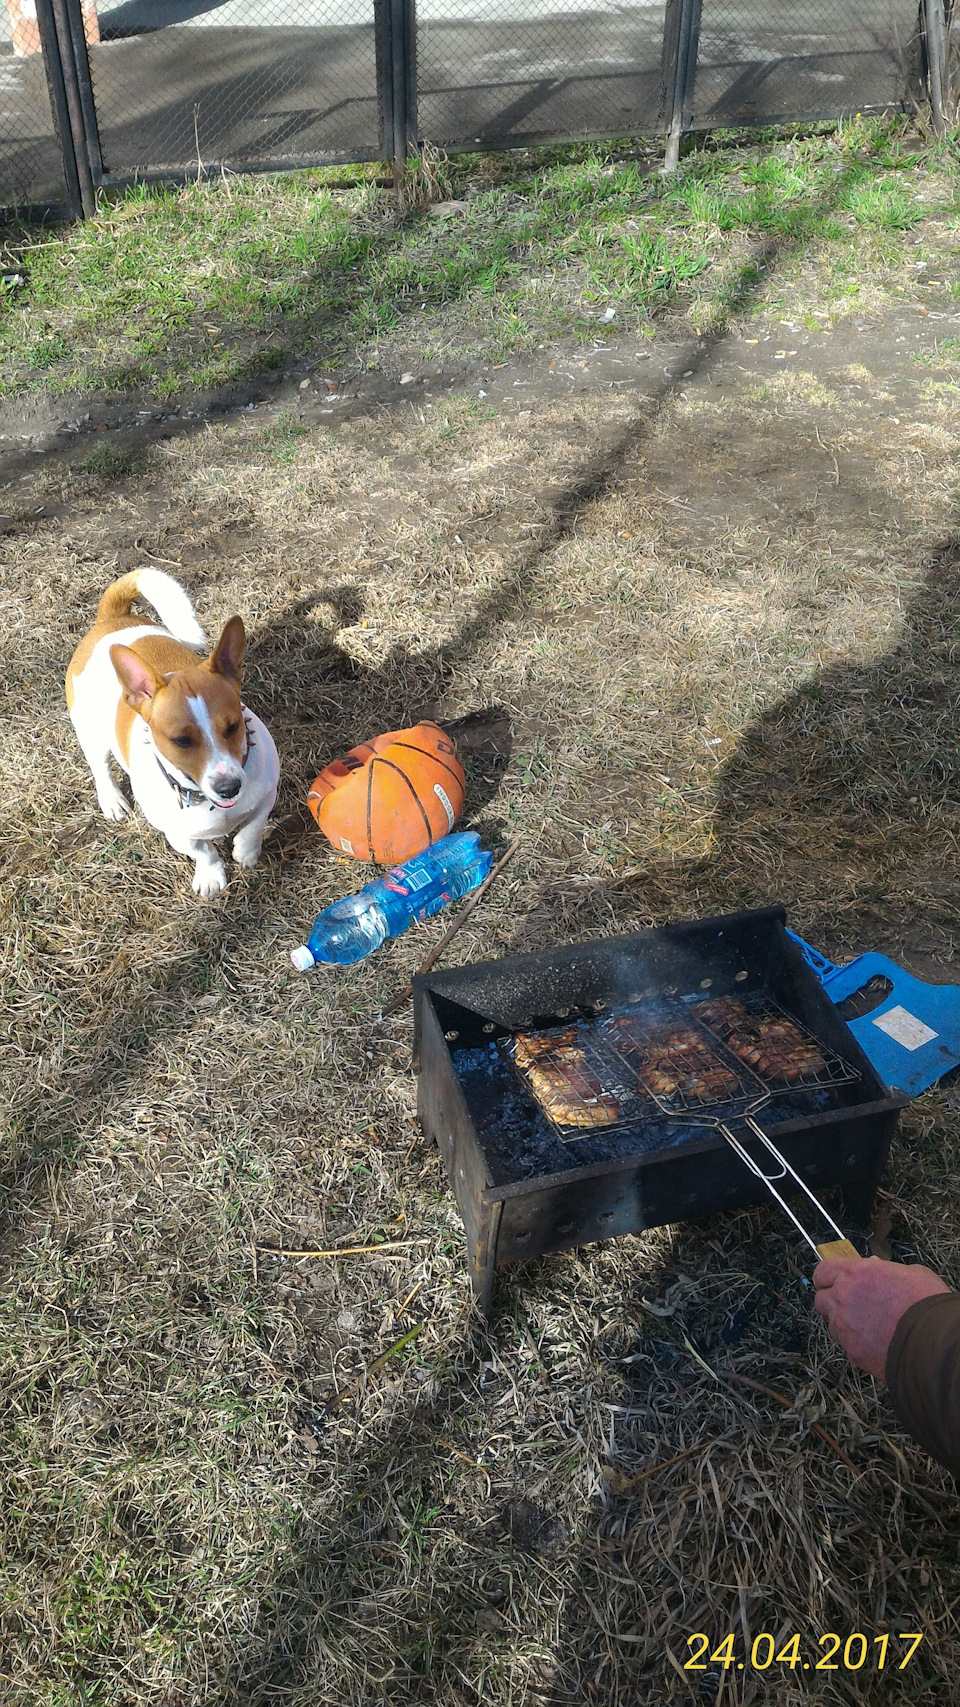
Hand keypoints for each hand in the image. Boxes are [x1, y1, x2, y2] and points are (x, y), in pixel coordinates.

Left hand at [813, 1255, 949, 1379]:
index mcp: (854, 1274)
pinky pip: (848, 1346)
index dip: (827, 1277)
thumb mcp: (911, 1273)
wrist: (933, 1341)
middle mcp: (842, 1298)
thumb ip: (885, 1270)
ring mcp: (844, 1327)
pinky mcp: (852, 1352)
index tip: (835, 1281)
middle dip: (833, 1301)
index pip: (822, 1271)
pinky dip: (858, 1344)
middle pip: (820, 1299)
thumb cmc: (926, 1303)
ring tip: (871, 1327)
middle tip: (852, 1304)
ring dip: (845, 1324)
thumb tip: (877, 1269)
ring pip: (833, 1325)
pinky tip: (878, 1344)